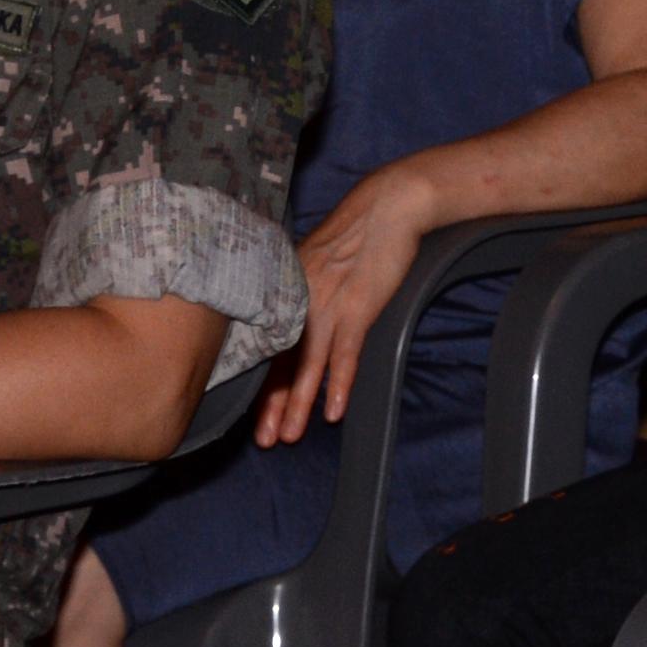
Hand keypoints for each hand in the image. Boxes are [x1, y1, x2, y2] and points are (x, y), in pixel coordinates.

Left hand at [255, 173, 426, 445]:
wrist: (388, 205)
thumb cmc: (357, 232)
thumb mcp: (318, 261)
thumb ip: (303, 290)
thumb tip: (294, 316)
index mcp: (288, 289)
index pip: (269, 346)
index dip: (262, 383)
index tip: (257, 413)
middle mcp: (300, 300)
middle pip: (281, 361)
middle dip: (272, 405)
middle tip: (265, 440)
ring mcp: (328, 304)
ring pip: (306, 365)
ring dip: (298, 404)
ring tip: (289, 437)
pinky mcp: (358, 306)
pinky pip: (345, 354)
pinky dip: (338, 384)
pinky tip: (333, 412)